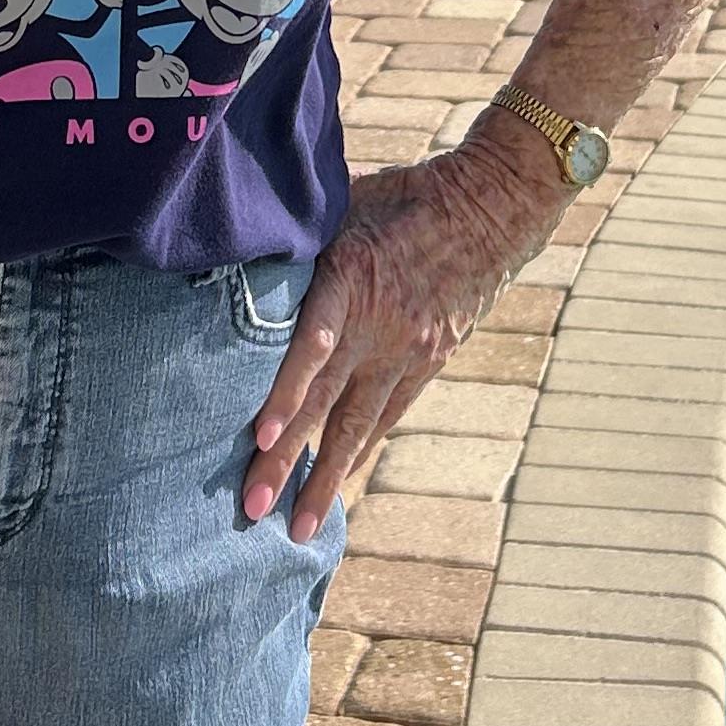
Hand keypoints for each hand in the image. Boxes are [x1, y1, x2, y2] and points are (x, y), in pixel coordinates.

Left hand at [243, 123, 559, 542]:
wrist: (489, 208)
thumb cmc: (402, 196)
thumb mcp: (344, 204)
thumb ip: (298, 242)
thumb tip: (235, 247)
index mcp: (352, 279)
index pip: (313, 345)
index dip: (285, 392)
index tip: (259, 436)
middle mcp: (380, 326)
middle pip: (326, 403)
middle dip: (287, 460)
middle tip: (251, 508)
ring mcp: (408, 352)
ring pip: (359, 426)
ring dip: (325, 479)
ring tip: (298, 529)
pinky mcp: (428, 363)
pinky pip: (387, 417)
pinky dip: (360, 452)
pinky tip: (338, 485)